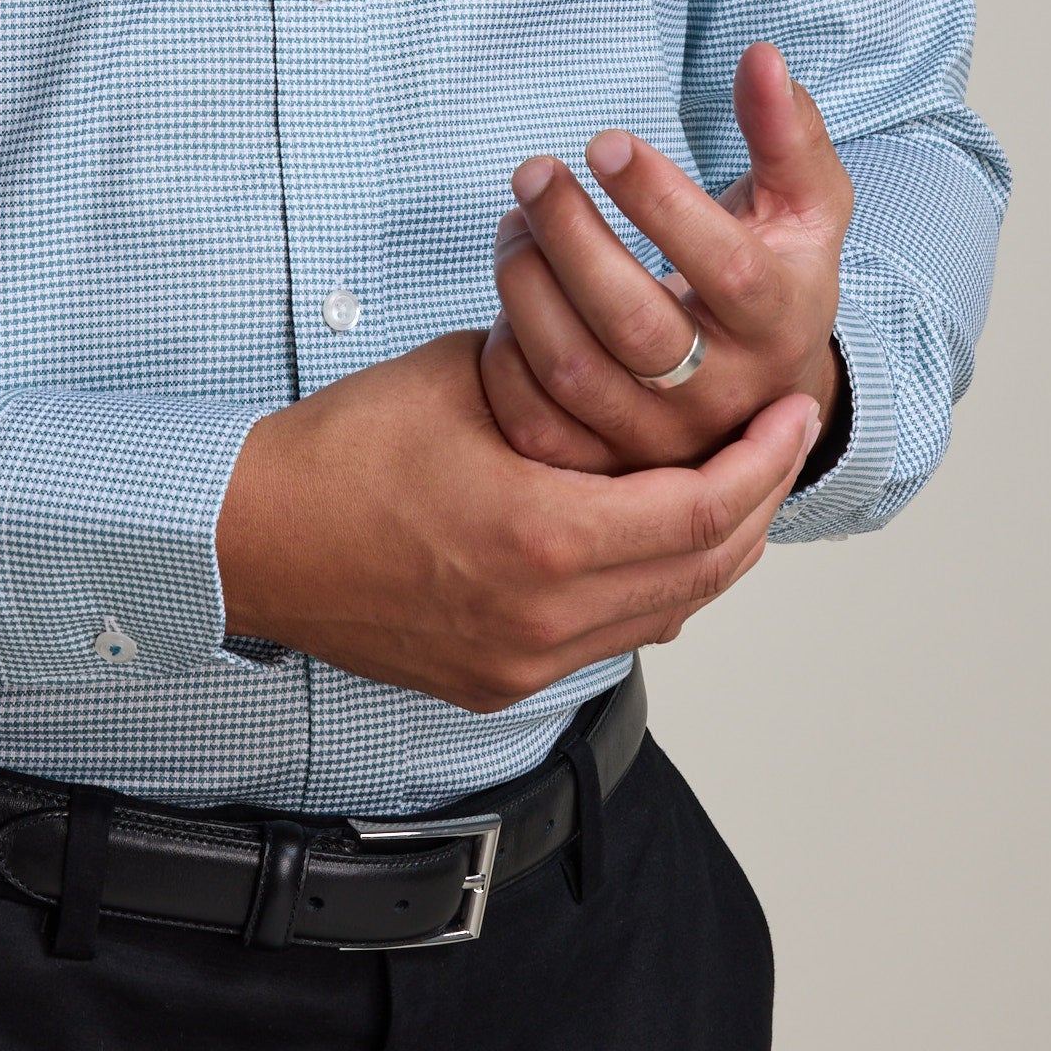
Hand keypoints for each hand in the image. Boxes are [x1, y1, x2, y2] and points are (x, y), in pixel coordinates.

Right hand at [215, 327, 820, 712]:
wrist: (256, 535)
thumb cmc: (345, 450)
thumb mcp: (467, 378)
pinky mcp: (498, 680)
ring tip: (734, 484)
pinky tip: (651, 536)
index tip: (795, 413)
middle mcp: (549, 617)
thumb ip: (560, 382)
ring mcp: (526, 660)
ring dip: (712, 550)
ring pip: (667, 613)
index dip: (765, 461)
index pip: (704, 510)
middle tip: (780, 443)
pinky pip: (612, 638)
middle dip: (758, 503)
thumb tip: (621, 370)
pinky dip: (652, 586)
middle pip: (705, 572)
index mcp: (546, 537)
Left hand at [480, 42, 851, 474]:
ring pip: (576, 373)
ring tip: (515, 218)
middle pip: (636, 326)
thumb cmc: (775, 269)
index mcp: (782, 322)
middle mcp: (725, 395)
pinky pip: (535, 423)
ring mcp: (663, 443)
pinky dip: (504, 357)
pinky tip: (508, 290)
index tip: (604, 141)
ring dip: (526, 284)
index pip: (726, 268)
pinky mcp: (605, 467)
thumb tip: (762, 57)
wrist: (764, 387)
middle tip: (533, 171)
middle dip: (572, 238)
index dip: (662, 204)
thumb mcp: (804, 201)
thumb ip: (787, 130)